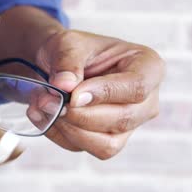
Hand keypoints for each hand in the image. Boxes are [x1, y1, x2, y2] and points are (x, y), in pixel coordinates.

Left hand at [32, 29, 164, 158]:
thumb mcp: (67, 43)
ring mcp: (128, 126)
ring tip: (43, 105)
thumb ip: (67, 61)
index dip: (104, 93)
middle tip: (47, 99)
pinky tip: (44, 115)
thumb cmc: (71, 50)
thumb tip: (64, 86)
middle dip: (79, 114)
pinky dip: (58, 134)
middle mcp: (145, 102)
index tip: (74, 94)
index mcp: (147, 67)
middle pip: (121, 119)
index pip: (137, 88)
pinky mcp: (105, 141)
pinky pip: (83, 148)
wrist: (55, 64)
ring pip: (105, 144)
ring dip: (68, 128)